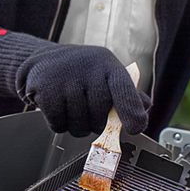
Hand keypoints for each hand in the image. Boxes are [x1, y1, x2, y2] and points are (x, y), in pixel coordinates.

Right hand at [18, 44, 150, 136]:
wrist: (44, 61)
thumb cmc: (81, 72)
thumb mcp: (106, 74)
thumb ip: (127, 92)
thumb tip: (145, 107)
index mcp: (106, 65)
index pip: (123, 88)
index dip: (131, 111)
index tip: (134, 128)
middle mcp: (86, 68)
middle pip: (99, 114)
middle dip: (97, 124)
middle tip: (91, 116)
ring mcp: (64, 78)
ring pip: (78, 123)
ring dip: (77, 126)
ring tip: (73, 111)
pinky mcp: (45, 89)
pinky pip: (59, 123)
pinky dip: (59, 124)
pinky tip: (59, 111)